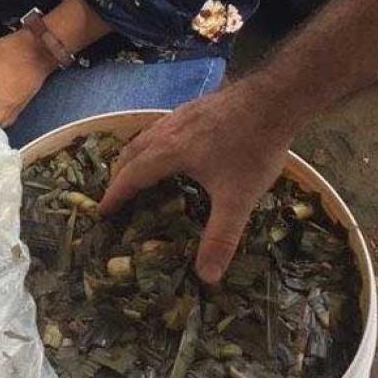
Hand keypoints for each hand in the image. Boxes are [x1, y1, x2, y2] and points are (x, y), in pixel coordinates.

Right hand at [97, 78, 294, 283]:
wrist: (275, 99)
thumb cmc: (252, 148)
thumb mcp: (237, 199)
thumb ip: (221, 237)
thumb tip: (206, 278)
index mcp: (168, 152)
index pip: (131, 176)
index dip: (115, 195)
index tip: (102, 212)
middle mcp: (168, 130)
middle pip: (132, 151)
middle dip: (120, 174)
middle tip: (118, 195)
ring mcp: (183, 114)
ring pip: (147, 135)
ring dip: (136, 155)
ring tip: (138, 171)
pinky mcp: (198, 106)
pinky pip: (163, 126)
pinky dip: (155, 141)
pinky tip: (174, 146)